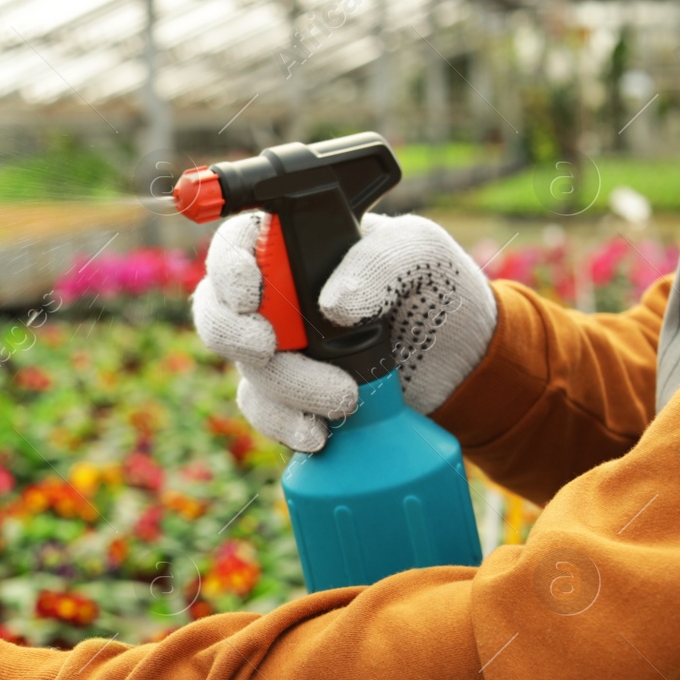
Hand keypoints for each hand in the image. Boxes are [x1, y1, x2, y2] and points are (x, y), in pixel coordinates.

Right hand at [192, 211, 496, 451]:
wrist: (462, 361)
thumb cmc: (436, 288)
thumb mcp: (421, 252)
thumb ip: (381, 260)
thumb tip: (334, 304)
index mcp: (294, 247)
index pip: (234, 246)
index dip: (227, 269)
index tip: (250, 294)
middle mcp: (274, 297)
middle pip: (216, 312)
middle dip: (233, 334)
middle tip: (267, 347)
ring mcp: (278, 349)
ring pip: (245, 369)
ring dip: (285, 387)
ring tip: (344, 398)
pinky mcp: (291, 395)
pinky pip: (264, 412)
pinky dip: (284, 424)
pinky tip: (317, 433)